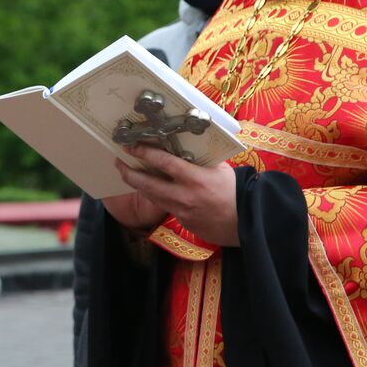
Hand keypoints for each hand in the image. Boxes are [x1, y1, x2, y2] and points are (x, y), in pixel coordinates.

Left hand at [107, 145, 239, 246]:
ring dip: (137, 184)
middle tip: (118, 162)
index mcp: (195, 178)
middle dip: (129, 172)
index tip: (131, 145)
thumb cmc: (236, 191)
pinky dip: (154, 197)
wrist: (248, 221)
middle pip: (147, 183)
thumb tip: (184, 145)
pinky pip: (164, 207)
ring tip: (127, 173)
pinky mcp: (182, 221)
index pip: (163, 162)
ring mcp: (181, 211)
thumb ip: (200, 159)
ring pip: (151, 197)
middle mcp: (184, 195)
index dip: (144, 152)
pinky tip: (150, 189)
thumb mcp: (220, 169)